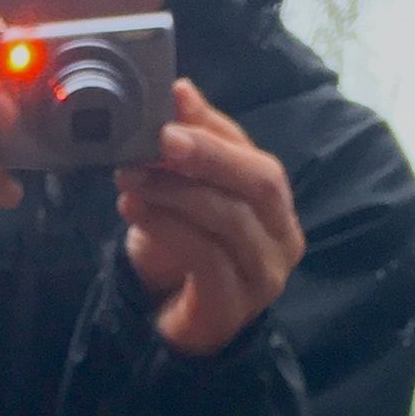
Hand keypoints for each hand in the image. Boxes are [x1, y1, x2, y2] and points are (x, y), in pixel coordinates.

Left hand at [114, 80, 305, 353]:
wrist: (174, 326)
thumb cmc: (184, 253)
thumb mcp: (183, 192)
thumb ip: (189, 145)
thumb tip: (181, 89)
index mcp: (276, 206)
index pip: (256, 158)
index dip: (215, 130)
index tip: (171, 104)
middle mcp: (283, 240)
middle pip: (260, 184)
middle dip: (208, 155)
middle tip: (158, 138)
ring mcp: (264, 277)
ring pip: (230, 220)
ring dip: (176, 191)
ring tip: (131, 174)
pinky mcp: (234, 308)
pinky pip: (206, 260)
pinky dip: (168, 228)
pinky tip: (135, 210)